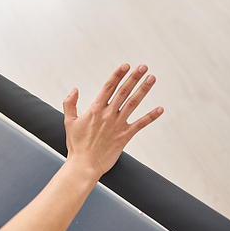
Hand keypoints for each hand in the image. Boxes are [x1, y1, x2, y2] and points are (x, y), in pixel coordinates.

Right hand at [63, 64, 163, 179]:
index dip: (118, 74)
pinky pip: (140, 124)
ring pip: (132, 103)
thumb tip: (74, 89)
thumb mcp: (69, 122)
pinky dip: (151, 116)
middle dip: (134, 77)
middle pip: (123, 91)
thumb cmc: (76, 145)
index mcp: (94, 109)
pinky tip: (160, 109)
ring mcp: (117, 125)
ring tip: (152, 78)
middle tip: (143, 66)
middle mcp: (107, 115)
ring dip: (143, 90)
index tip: (126, 65)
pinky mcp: (124, 137)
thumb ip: (70, 104)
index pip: (108, 87)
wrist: (84, 165)